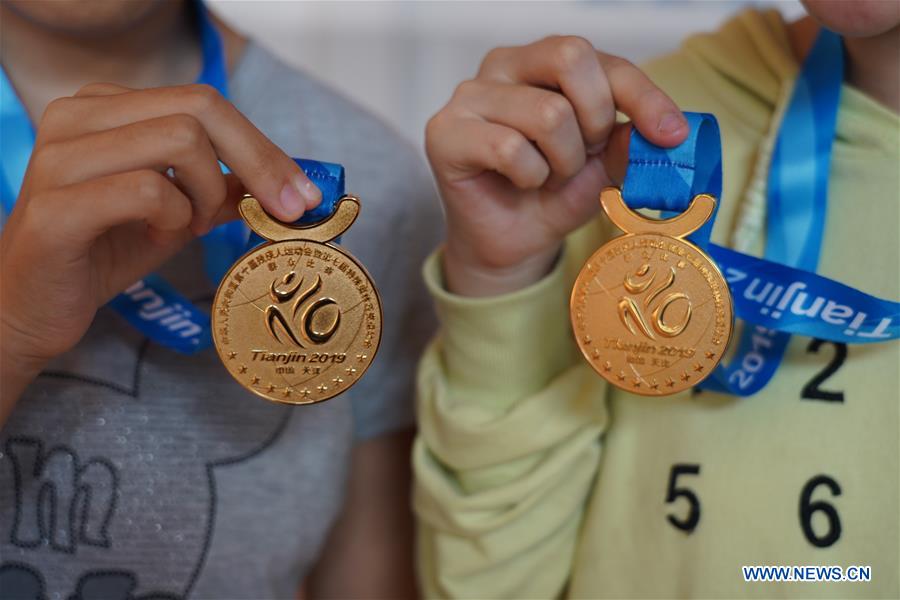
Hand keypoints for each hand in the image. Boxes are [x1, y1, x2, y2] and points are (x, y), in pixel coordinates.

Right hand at [0, 82, 320, 413]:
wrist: (33, 306)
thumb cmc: (103, 250)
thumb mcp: (177, 213)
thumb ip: (223, 190)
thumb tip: (288, 185)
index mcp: (106, 107)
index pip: (205, 102)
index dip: (264, 146)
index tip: (303, 194)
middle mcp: (78, 117)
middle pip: (199, 110)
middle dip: (257, 163)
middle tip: (279, 212)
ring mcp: (60, 157)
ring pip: (179, 141)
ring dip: (207, 194)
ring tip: (189, 225)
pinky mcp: (55, 207)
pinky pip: (148, 191)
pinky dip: (173, 218)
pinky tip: (157, 237)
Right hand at [426, 36, 688, 296]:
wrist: (511, 242)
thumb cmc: (552, 194)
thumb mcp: (604, 166)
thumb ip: (627, 140)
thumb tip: (664, 133)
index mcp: (543, 61)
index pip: (601, 58)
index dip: (642, 95)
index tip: (670, 135)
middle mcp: (503, 65)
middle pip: (571, 56)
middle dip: (594, 119)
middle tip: (583, 156)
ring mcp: (469, 95)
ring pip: (547, 114)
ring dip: (561, 162)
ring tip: (547, 177)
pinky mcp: (445, 132)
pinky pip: (510, 149)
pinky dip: (530, 178)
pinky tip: (520, 184)